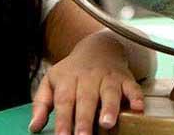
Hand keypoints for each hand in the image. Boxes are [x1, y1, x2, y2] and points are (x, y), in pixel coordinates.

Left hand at [29, 31, 145, 134]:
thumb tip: (34, 127)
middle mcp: (88, 78)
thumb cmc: (73, 71)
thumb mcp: (52, 81)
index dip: (63, 121)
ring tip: (108, 124)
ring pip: (109, 92)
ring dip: (110, 108)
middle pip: (86, 99)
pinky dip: (136, 97)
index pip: (64, 102)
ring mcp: (108, 77)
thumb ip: (41, 104)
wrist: (99, 47)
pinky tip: (138, 108)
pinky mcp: (125, 78)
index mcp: (68, 80)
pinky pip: (132, 87)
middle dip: (85, 119)